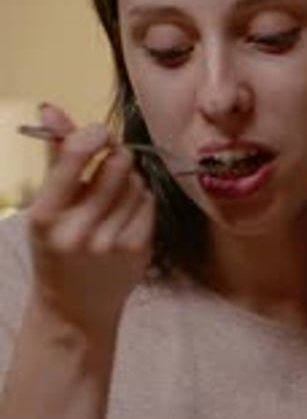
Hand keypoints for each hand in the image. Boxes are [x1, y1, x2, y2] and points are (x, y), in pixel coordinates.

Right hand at [28, 103, 154, 339]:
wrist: (73, 310)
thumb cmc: (56, 250)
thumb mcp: (45, 206)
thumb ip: (54, 157)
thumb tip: (51, 109)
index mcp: (47, 215)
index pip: (74, 156)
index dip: (92, 135)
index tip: (98, 133)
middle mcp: (78, 230)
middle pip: (116, 164)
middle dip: (115, 157)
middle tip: (107, 163)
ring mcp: (110, 243)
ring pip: (136, 182)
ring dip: (128, 181)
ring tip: (111, 198)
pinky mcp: (137, 251)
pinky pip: (149, 203)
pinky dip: (139, 201)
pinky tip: (124, 215)